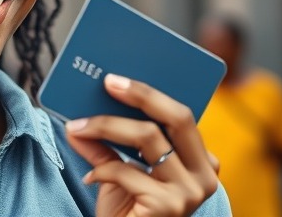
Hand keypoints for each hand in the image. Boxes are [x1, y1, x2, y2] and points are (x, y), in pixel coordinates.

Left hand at [65, 74, 219, 216]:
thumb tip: (77, 118)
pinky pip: (127, 170)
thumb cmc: (129, 210)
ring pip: (148, 137)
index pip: (181, 115)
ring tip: (76, 127)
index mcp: (200, 160)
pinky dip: (101, 170)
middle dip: (140, 95)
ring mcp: (190, 191)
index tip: (116, 79)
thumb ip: (104, 144)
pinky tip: (90, 178)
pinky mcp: (169, 206)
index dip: (150, 93)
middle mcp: (205, 174)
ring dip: (105, 126)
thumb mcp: (119, 171)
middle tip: (106, 83)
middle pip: (177, 117)